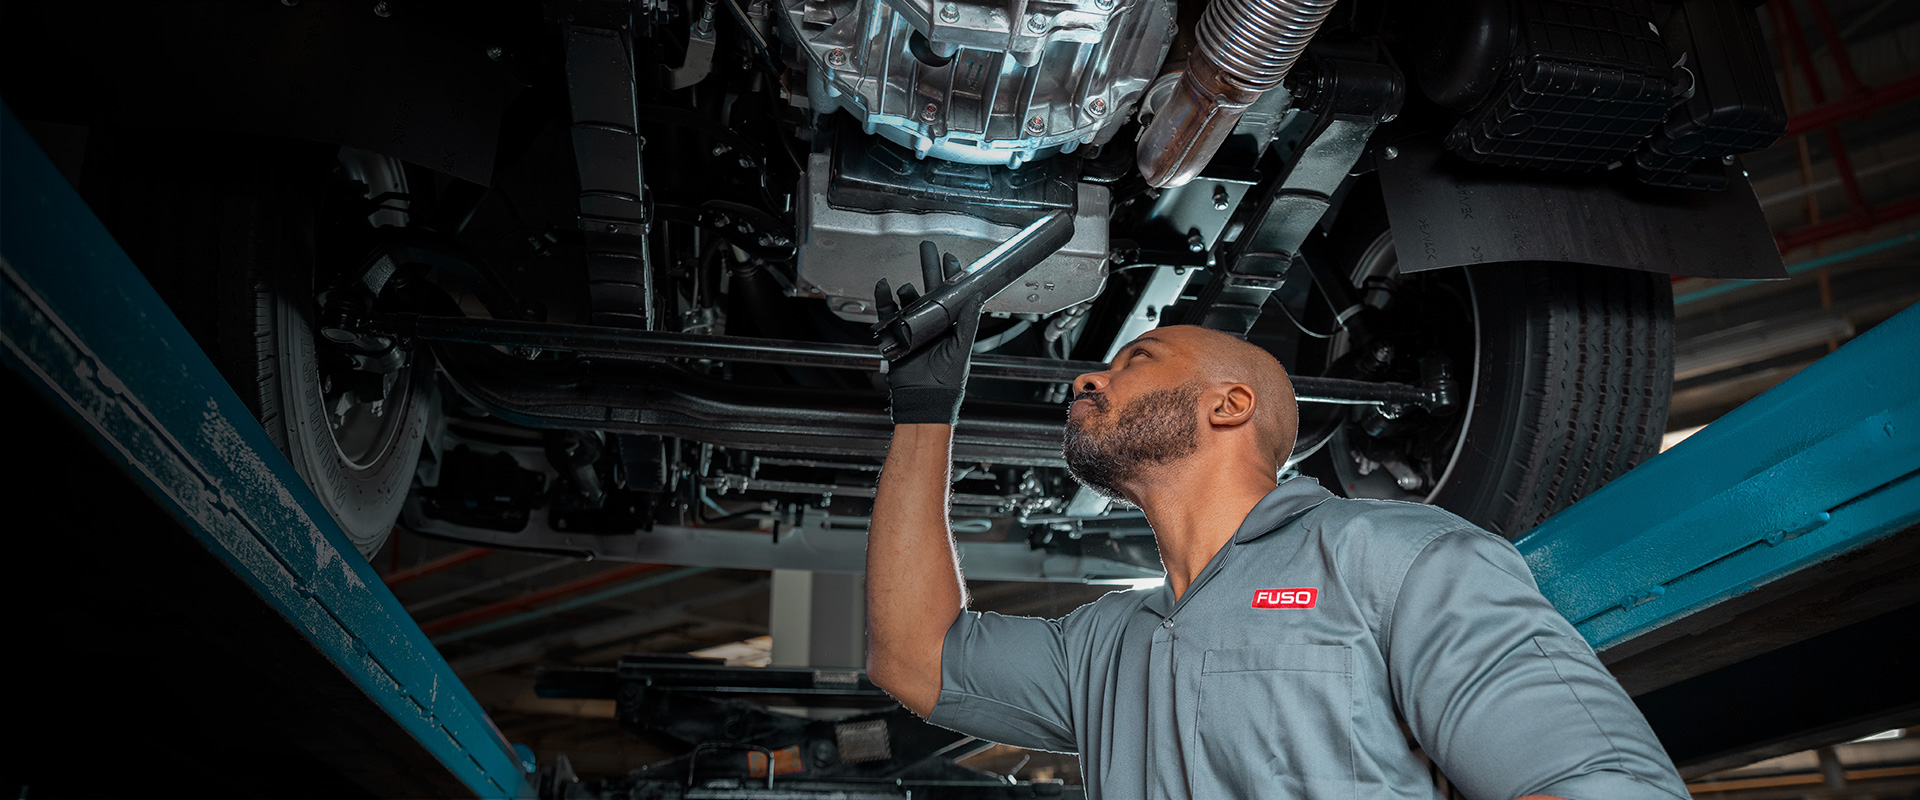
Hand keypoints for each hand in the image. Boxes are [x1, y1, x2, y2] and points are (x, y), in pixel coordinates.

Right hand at [874, 241, 982, 425]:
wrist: (925, 399)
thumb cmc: (947, 380)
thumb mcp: (963, 347)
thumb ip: (969, 320)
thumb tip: (977, 296)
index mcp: (951, 325)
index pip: (952, 294)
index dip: (952, 275)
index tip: (951, 258)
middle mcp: (932, 324)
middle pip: (930, 289)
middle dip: (929, 267)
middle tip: (927, 248)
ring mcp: (913, 329)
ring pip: (909, 300)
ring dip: (908, 290)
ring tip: (908, 285)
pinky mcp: (896, 336)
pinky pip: (888, 313)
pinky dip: (884, 299)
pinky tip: (884, 288)